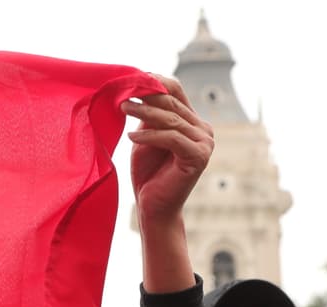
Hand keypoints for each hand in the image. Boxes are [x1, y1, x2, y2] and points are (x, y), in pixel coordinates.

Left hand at [124, 75, 213, 226]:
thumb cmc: (148, 174)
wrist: (153, 208)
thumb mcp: (146, 138)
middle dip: (146, 96)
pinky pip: (172, 138)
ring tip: (122, 108)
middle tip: (122, 92)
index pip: (176, 91)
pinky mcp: (199, 157)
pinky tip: (131, 138)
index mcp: (193, 122)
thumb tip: (139, 87)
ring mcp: (205, 143)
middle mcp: (203, 129)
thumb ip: (148, 116)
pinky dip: (150, 136)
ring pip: (171, 120)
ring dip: (144, 113)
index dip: (155, 82)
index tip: (131, 78)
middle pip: (172, 103)